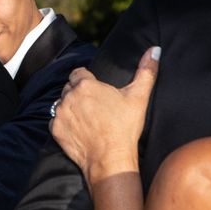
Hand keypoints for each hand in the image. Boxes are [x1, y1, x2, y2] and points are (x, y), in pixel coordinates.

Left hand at [49, 47, 159, 184]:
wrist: (110, 160)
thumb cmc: (125, 128)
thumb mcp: (139, 97)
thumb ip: (146, 71)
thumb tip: (155, 49)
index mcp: (85, 85)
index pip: (78, 73)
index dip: (88, 80)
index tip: (97, 92)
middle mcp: (68, 97)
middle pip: (69, 87)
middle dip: (79, 93)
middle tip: (95, 107)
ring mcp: (59, 114)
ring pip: (61, 103)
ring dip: (70, 107)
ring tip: (87, 118)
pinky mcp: (55, 129)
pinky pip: (55, 120)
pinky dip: (64, 123)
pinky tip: (79, 130)